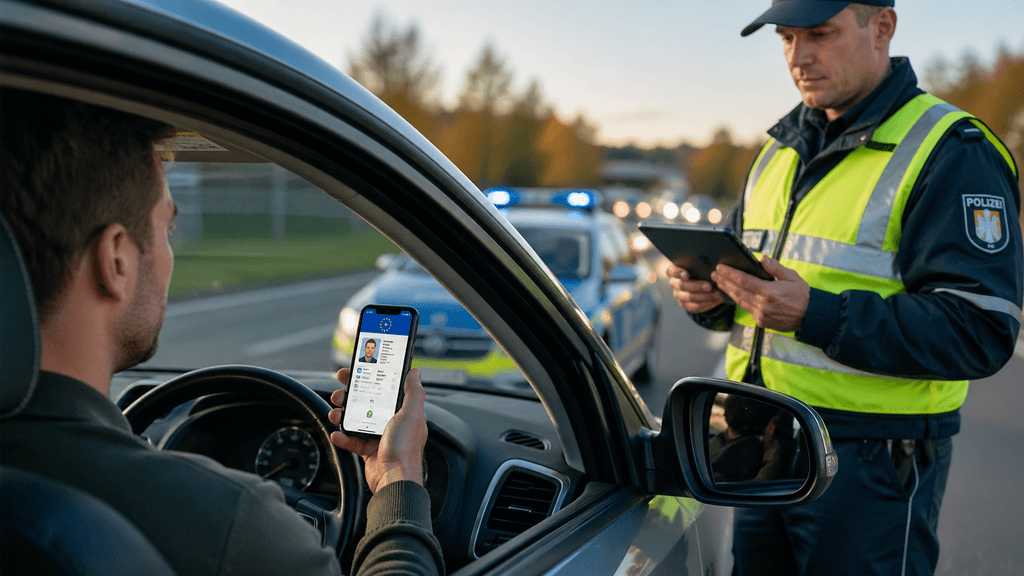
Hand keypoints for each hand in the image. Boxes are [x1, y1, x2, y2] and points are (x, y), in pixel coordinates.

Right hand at [328, 367, 427, 492]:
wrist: (394, 480)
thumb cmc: (405, 449)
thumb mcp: (412, 414)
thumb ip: (413, 392)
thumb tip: (415, 372)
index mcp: (403, 411)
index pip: (384, 389)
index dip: (370, 379)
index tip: (355, 373)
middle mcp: (392, 422)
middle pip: (367, 403)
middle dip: (350, 397)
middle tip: (339, 394)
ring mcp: (379, 437)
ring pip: (356, 420)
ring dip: (343, 416)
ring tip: (335, 413)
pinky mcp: (369, 451)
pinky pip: (352, 440)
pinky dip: (343, 437)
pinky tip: (337, 434)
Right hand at [666, 263, 726, 312]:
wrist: (702, 283)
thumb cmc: (701, 269)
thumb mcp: (700, 265)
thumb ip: (702, 265)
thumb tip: (713, 267)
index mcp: (674, 271)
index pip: (672, 271)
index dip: (678, 273)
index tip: (687, 275)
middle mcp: (674, 283)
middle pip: (682, 285)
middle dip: (697, 286)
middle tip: (709, 286)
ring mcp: (678, 295)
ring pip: (689, 297)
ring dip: (705, 296)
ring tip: (718, 294)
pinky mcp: (685, 304)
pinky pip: (695, 306)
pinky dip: (707, 303)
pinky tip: (717, 300)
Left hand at [711, 255, 808, 332]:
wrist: (811, 317)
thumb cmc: (802, 295)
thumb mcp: (792, 277)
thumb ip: (775, 268)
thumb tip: (762, 258)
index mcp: (770, 292)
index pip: (744, 281)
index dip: (730, 274)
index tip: (720, 268)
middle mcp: (763, 305)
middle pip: (738, 291)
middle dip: (724, 282)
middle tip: (714, 274)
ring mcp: (761, 315)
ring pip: (739, 301)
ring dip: (728, 291)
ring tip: (718, 282)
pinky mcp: (761, 322)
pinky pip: (746, 309)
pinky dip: (738, 300)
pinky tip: (732, 294)